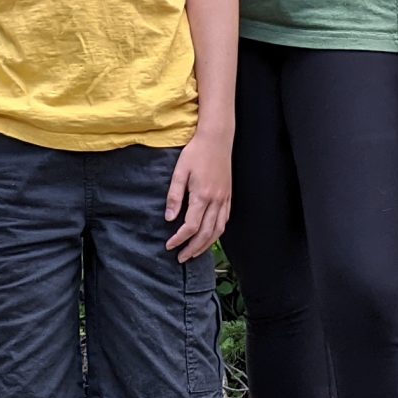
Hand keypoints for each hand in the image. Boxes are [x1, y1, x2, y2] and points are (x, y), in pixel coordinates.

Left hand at [165, 128, 232, 261]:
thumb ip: (174, 196)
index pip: (191, 226)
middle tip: (181, 258)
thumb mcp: (180, 171)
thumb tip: (169, 218)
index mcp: (202, 195)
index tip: (169, 245)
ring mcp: (224, 199)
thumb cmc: (195, 153)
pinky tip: (210, 237)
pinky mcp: (228, 196)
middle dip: (193, 248)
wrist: (217, 139)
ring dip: (206, 245)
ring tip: (195, 253)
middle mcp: (216, 201)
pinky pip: (225, 220)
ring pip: (218, 230)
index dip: (179, 239)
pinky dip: (217, 233)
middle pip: (205, 233)